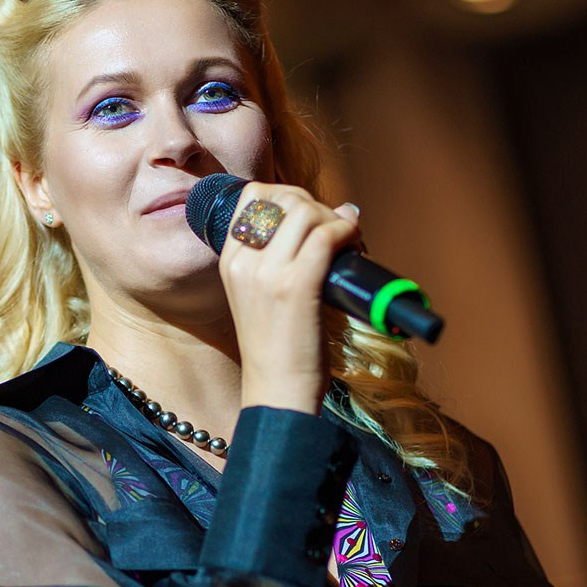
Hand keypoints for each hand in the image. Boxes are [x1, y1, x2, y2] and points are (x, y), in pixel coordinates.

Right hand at [218, 182, 360, 414]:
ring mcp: (268, 273)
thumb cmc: (279, 348)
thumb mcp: (261, 297)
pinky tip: (356, 246)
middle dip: (320, 206)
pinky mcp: (297, 286)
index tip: (312, 218)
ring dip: (337, 219)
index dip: (291, 195)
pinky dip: (348, 232)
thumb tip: (335, 215)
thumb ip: (278, 261)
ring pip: (307, 210)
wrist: (278, 392)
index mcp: (231, 261)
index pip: (254, 195)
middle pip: (286, 198)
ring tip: (350, 244)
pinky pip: (326, 235)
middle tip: (339, 233)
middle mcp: (245, 262)